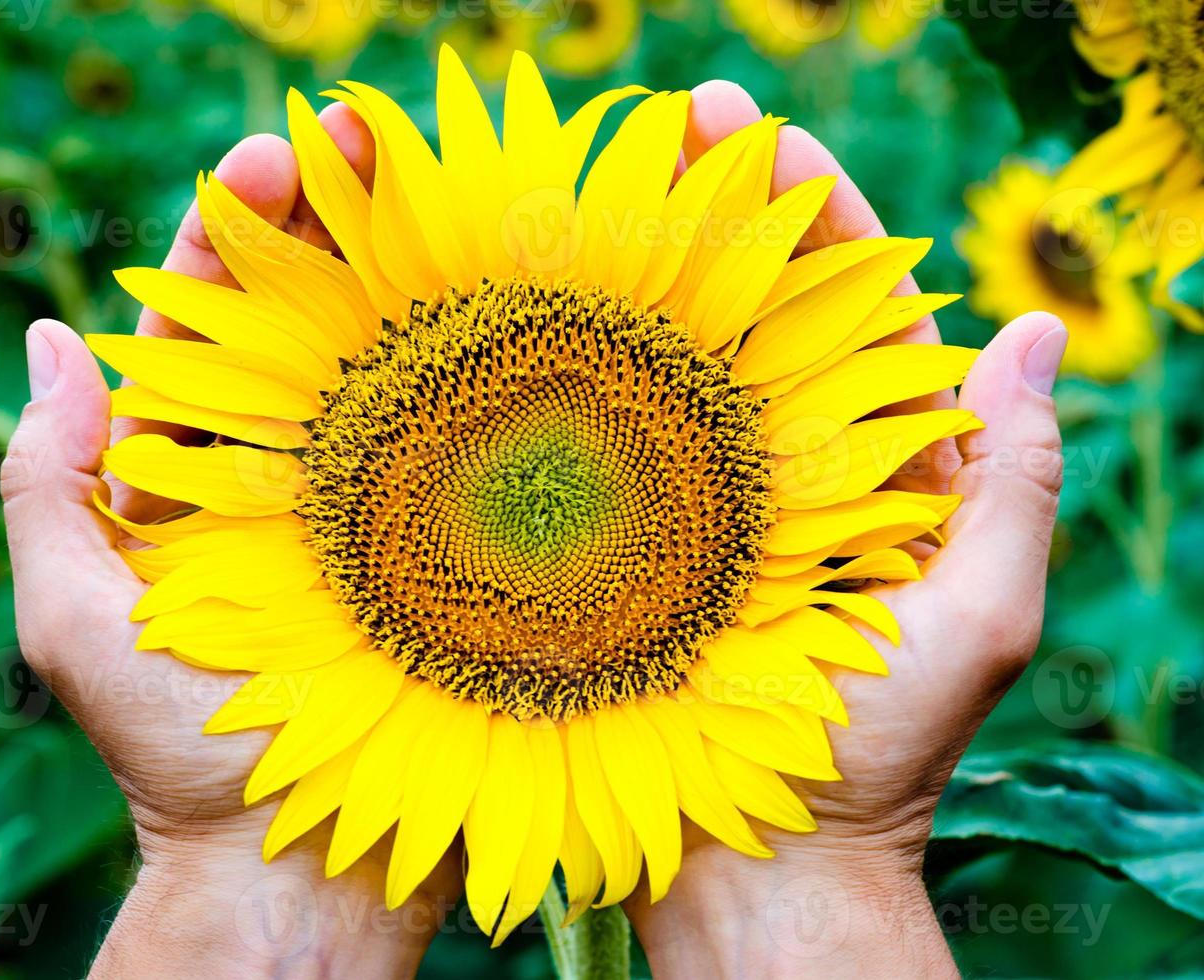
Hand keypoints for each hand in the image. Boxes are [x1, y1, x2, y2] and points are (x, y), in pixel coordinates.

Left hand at [3, 115, 456, 979]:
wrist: (294, 868)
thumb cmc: (179, 754)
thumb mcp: (75, 620)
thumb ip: (50, 488)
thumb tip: (52, 340)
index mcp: (194, 469)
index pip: (206, 320)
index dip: (231, 232)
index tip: (273, 162)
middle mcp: (291, 468)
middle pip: (311, 319)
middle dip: (338, 223)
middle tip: (377, 141)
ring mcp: (381, 503)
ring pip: (397, 365)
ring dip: (420, 275)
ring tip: (460, 193)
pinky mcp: (449, 548)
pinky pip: (471, 451)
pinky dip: (491, 380)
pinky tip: (522, 318)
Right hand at [622, 85, 1065, 977]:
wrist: (773, 861)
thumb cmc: (882, 753)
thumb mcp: (983, 616)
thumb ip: (1017, 480)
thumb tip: (1034, 330)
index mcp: (878, 461)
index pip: (853, 304)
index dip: (813, 214)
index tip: (757, 135)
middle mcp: (782, 461)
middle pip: (753, 308)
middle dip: (715, 207)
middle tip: (668, 121)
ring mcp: (697, 499)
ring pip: (673, 359)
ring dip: (642, 268)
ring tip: (592, 179)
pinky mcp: (628, 544)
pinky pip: (605, 446)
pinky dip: (580, 377)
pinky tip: (541, 310)